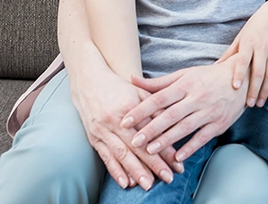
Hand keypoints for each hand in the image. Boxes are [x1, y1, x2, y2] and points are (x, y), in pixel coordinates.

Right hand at [67, 66, 179, 190]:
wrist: (89, 81)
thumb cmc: (119, 87)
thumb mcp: (140, 93)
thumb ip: (155, 109)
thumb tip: (173, 126)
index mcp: (130, 108)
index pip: (151, 133)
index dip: (165, 150)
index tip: (178, 163)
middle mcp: (115, 121)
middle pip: (137, 147)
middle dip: (153, 165)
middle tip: (167, 178)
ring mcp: (102, 131)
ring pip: (121, 155)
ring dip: (135, 172)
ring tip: (148, 185)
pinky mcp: (93, 138)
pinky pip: (105, 157)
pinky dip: (115, 171)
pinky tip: (125, 182)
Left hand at [119, 56, 249, 163]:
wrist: (241, 78)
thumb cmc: (208, 77)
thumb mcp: (185, 75)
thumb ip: (158, 82)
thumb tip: (132, 79)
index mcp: (186, 84)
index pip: (159, 98)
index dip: (141, 110)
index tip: (125, 121)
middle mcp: (197, 97)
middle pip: (170, 115)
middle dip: (151, 129)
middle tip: (134, 141)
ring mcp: (209, 111)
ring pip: (185, 127)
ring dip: (167, 140)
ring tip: (150, 150)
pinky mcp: (220, 123)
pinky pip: (203, 137)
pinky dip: (190, 147)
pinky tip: (178, 156)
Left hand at [226, 0, 267, 106]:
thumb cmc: (255, 27)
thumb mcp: (241, 37)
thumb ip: (229, 53)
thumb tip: (213, 68)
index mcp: (249, 43)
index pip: (243, 60)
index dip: (239, 74)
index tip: (235, 87)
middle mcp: (263, 47)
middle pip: (258, 72)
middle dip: (254, 90)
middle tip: (249, 105)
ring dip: (265, 91)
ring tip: (260, 104)